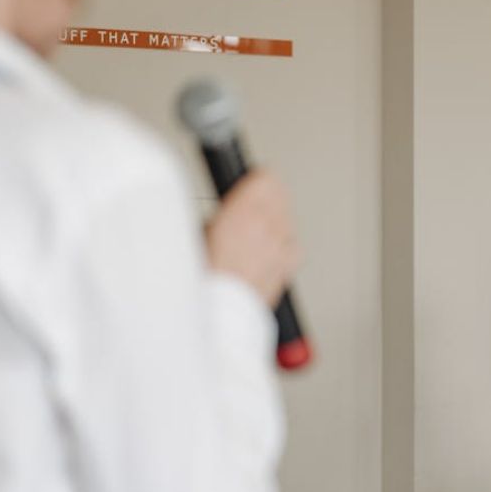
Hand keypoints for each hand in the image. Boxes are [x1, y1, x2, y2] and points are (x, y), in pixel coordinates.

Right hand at [205, 169, 299, 306]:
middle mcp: (269, 227)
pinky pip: (293, 247)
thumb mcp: (197, 232)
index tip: (247, 183)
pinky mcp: (287, 268)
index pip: (266, 177)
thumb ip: (220, 214)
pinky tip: (266, 254)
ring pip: (287, 220)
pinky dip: (282, 247)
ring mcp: (281, 247)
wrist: (217, 314)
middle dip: (265, 198)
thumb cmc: (204, 277)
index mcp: (245, 211)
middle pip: (280, 195)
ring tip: (253, 234)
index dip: (254, 180)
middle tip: (247, 206)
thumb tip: (224, 210)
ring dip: (274, 223)